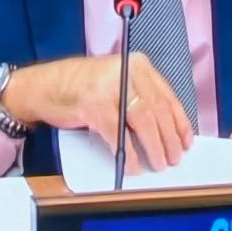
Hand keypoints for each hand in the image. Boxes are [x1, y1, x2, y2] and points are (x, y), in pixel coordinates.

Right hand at [3, 52, 193, 174]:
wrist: (44, 86)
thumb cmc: (82, 86)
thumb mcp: (117, 82)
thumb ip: (140, 97)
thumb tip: (167, 128)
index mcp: (137, 64)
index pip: (167, 95)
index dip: (180, 122)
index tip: (187, 141)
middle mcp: (126, 71)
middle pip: (158, 109)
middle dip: (169, 138)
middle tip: (174, 157)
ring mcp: (110, 87)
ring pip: (144, 122)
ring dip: (154, 147)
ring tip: (159, 163)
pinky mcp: (94, 105)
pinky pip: (119, 136)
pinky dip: (130, 154)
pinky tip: (134, 166)